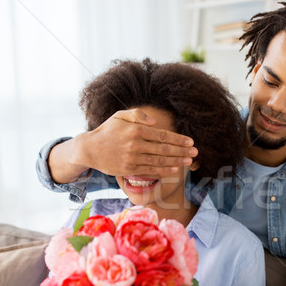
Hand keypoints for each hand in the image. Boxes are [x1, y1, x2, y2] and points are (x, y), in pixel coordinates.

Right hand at [72, 109, 197, 176]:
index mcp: (136, 129)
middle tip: (195, 153)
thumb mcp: (120, 116)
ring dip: (176, 161)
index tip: (191, 142)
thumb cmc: (107, 130)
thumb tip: (154, 121)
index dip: (178, 139)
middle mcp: (135, 144)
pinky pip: (150, 170)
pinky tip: (174, 169)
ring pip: (159, 160)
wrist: (89, 149)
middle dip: (182, 151)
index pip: (162, 135)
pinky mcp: (129, 169)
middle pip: (164, 149)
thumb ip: (138, 114)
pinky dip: (164, 170)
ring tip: (188, 161)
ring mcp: (132, 158)